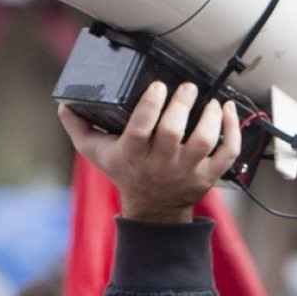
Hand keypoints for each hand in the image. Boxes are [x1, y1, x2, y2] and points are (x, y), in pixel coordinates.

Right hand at [58, 81, 240, 222]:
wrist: (153, 209)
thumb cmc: (125, 172)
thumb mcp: (96, 152)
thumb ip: (78, 127)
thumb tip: (63, 104)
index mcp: (132, 155)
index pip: (141, 128)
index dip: (151, 105)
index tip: (158, 86)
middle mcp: (160, 164)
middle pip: (174, 132)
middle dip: (182, 104)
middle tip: (186, 87)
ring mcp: (186, 171)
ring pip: (204, 140)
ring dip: (210, 117)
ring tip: (210, 100)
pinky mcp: (208, 175)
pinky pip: (227, 153)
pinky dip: (233, 131)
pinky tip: (229, 110)